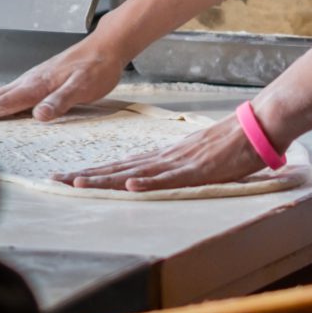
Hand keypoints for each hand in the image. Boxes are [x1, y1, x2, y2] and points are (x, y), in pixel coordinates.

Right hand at [0, 38, 127, 122]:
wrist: (107, 46)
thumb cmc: (97, 67)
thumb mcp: (82, 87)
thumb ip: (60, 101)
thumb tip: (38, 115)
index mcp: (38, 85)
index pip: (7, 102)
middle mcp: (32, 80)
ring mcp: (36, 77)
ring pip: (4, 91)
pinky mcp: (42, 77)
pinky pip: (15, 88)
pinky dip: (1, 95)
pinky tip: (0, 97)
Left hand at [54, 114, 267, 193]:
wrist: (254, 128)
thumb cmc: (228, 145)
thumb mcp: (193, 158)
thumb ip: (174, 167)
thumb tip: (153, 175)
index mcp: (161, 157)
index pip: (119, 165)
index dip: (93, 172)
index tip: (69, 177)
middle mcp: (163, 159)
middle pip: (117, 168)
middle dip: (86, 175)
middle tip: (56, 181)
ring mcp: (178, 163)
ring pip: (135, 172)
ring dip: (106, 178)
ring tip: (80, 183)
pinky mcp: (196, 170)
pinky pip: (168, 178)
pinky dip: (148, 182)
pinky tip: (130, 185)